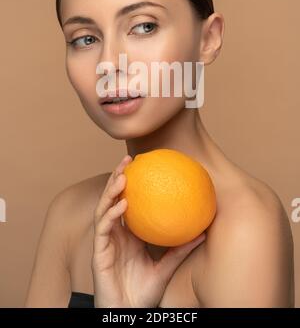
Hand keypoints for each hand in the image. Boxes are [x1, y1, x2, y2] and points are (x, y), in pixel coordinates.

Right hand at [92, 154, 206, 307]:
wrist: (128, 313)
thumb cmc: (144, 292)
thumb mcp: (166, 267)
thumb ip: (180, 249)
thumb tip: (203, 231)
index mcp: (127, 234)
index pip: (126, 202)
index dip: (130, 183)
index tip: (141, 165)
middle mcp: (114, 233)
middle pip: (112, 199)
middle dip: (117, 178)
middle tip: (128, 160)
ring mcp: (105, 241)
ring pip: (104, 209)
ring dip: (111, 191)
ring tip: (122, 177)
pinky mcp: (98, 252)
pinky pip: (103, 229)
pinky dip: (111, 215)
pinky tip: (122, 205)